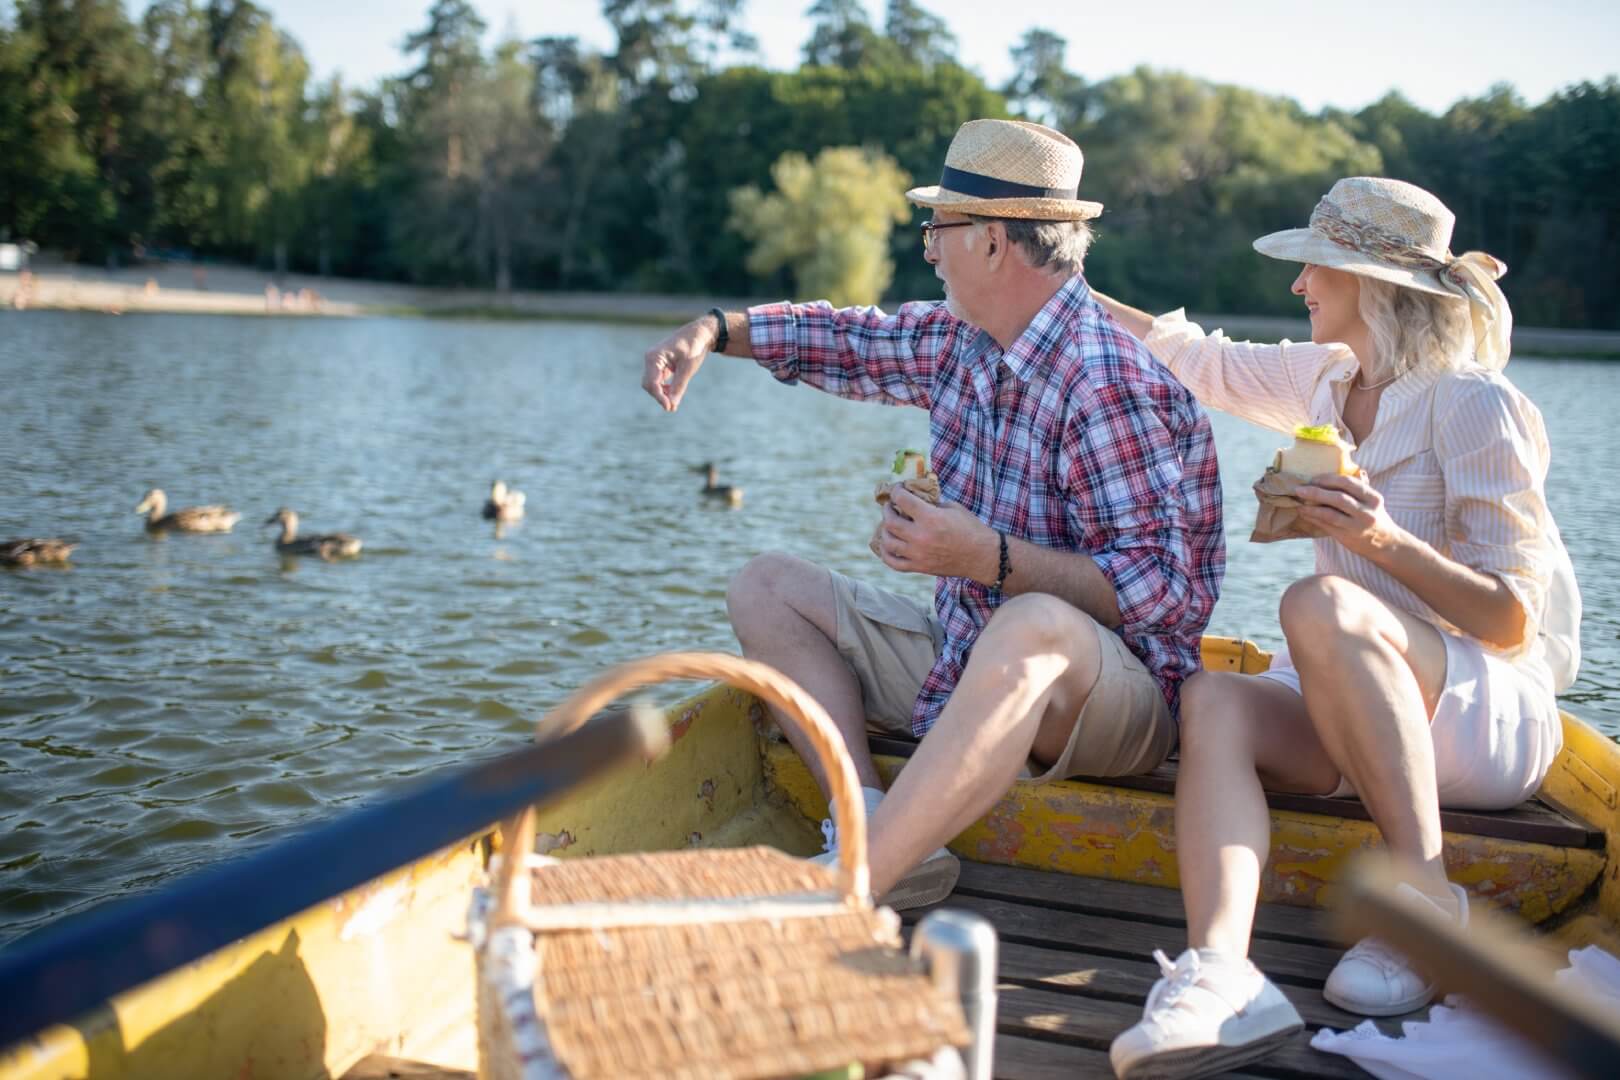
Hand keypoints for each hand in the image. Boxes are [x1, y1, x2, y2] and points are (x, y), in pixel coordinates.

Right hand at [641, 315, 717, 411]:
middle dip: (659, 396)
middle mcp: (651, 358)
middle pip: (649, 384)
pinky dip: (664, 388)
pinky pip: (658, 380)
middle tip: (673, 407)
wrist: (700, 334)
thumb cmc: (694, 347)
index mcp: (654, 357)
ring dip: (662, 393)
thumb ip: (679, 387)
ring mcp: (654, 361)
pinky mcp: (660, 365)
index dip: (660, 397)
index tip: (670, 408)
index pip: (652, 382)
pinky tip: (674, 393)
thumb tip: (672, 405)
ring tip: (675, 401)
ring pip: (652, 384)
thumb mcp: (688, 368)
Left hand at [875, 485, 996, 579]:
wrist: (982, 556)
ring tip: (888, 524)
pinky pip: (894, 563)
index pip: (902, 500)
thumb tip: (914, 498)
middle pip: (890, 521)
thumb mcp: (952, 508)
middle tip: (890, 506)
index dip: (896, 491)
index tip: (898, 489)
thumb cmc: (971, 528)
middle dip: (887, 510)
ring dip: (885, 530)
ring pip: (888, 542)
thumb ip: (931, 504)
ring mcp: (918, 554)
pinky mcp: (919, 567)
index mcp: (930, 518)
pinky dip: (886, 553)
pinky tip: (887, 545)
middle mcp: (921, 536)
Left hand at [1296, 472, 1405, 560]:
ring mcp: (1357, 526)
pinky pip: (1326, 526)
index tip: (1314, 478)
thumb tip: (1352, 468)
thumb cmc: (1376, 517)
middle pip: (1338, 498)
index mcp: (1373, 498)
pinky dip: (1313, 518)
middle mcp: (1366, 512)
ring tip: (1298, 502)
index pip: (1349, 483)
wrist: (1386, 544)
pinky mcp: (1347, 537)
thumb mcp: (1373, 501)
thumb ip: (1361, 486)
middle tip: (1299, 489)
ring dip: (1311, 507)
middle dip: (1316, 492)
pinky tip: (1304, 513)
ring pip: (1330, 514)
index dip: (1329, 479)